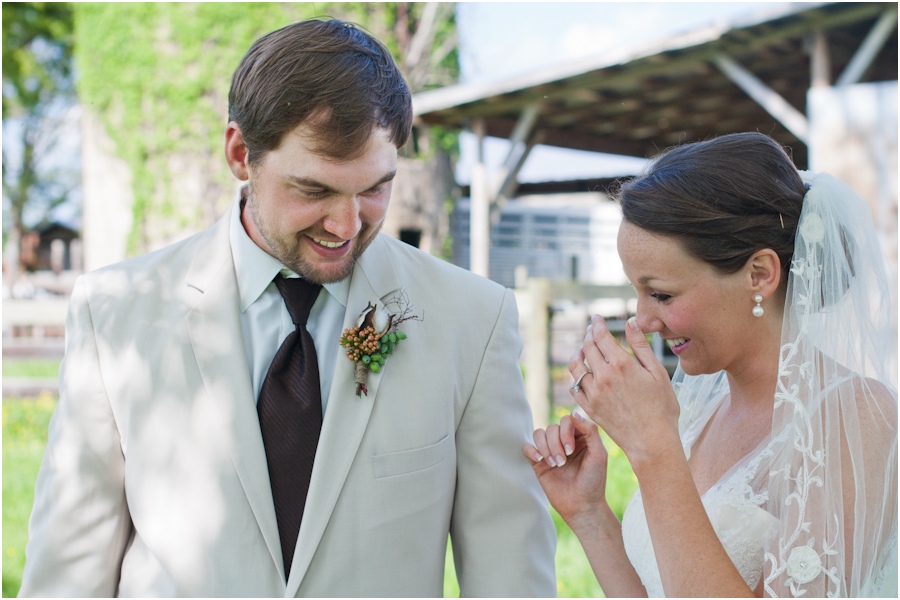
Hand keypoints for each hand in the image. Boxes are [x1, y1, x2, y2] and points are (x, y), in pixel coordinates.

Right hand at [522, 412, 609, 530]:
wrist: (582, 506)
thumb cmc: (593, 481)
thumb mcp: (598, 454)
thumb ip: (590, 431)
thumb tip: (573, 413)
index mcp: (579, 437)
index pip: (567, 420)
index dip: (566, 431)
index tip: (571, 450)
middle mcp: (563, 441)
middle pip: (551, 427)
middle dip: (555, 443)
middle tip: (563, 461)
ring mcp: (550, 451)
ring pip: (539, 434)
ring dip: (545, 448)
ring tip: (555, 464)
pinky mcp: (538, 463)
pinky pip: (527, 447)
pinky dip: (531, 450)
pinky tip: (540, 460)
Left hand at [570, 315, 679, 468]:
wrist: (652, 441)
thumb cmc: (662, 407)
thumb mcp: (657, 372)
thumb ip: (641, 346)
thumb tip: (630, 322)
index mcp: (621, 364)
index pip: (601, 337)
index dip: (597, 324)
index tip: (595, 318)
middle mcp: (603, 377)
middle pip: (587, 348)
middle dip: (588, 336)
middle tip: (591, 331)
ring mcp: (594, 393)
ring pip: (576, 367)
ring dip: (578, 354)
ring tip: (583, 350)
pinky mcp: (589, 408)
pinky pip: (574, 387)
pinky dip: (576, 377)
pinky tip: (582, 374)